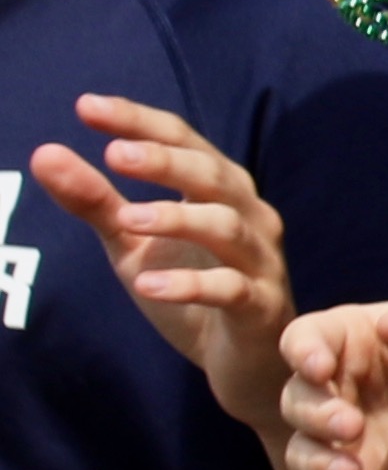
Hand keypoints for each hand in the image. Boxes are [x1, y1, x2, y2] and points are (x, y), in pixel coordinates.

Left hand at [31, 97, 300, 443]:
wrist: (246, 362)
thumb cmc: (192, 290)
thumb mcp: (132, 244)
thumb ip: (95, 200)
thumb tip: (44, 153)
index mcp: (221, 192)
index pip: (185, 141)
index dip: (139, 121)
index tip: (86, 107)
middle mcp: (250, 216)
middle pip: (215, 175)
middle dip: (165, 161)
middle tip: (114, 153)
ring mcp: (260, 262)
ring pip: (228, 227)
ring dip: (177, 218)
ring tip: (127, 219)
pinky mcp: (261, 307)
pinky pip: (231, 289)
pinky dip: (190, 284)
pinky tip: (148, 285)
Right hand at [280, 287, 387, 469]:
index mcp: (345, 340)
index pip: (302, 339)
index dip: (302, 353)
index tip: (318, 368)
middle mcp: (333, 390)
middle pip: (296, 402)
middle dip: (314, 416)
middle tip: (349, 426)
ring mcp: (344, 439)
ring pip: (304, 455)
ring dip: (318, 467)